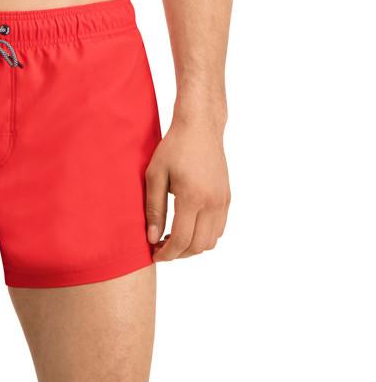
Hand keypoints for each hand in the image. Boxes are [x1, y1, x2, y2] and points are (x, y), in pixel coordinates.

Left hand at [144, 116, 230, 260]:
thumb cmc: (174, 146)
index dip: (167, 253)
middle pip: (198, 246)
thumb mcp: (155, 174)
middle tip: (161, 247)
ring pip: (211, 241)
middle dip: (178, 253)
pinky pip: (219, 229)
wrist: (200, 127)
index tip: (154, 254)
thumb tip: (152, 238)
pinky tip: (188, 226)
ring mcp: (223, 201)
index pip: (181, 240)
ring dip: (192, 246)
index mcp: (192, 197)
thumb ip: (154, 208)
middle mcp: (212, 203)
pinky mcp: (227, 198)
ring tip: (173, 238)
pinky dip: (204, 236)